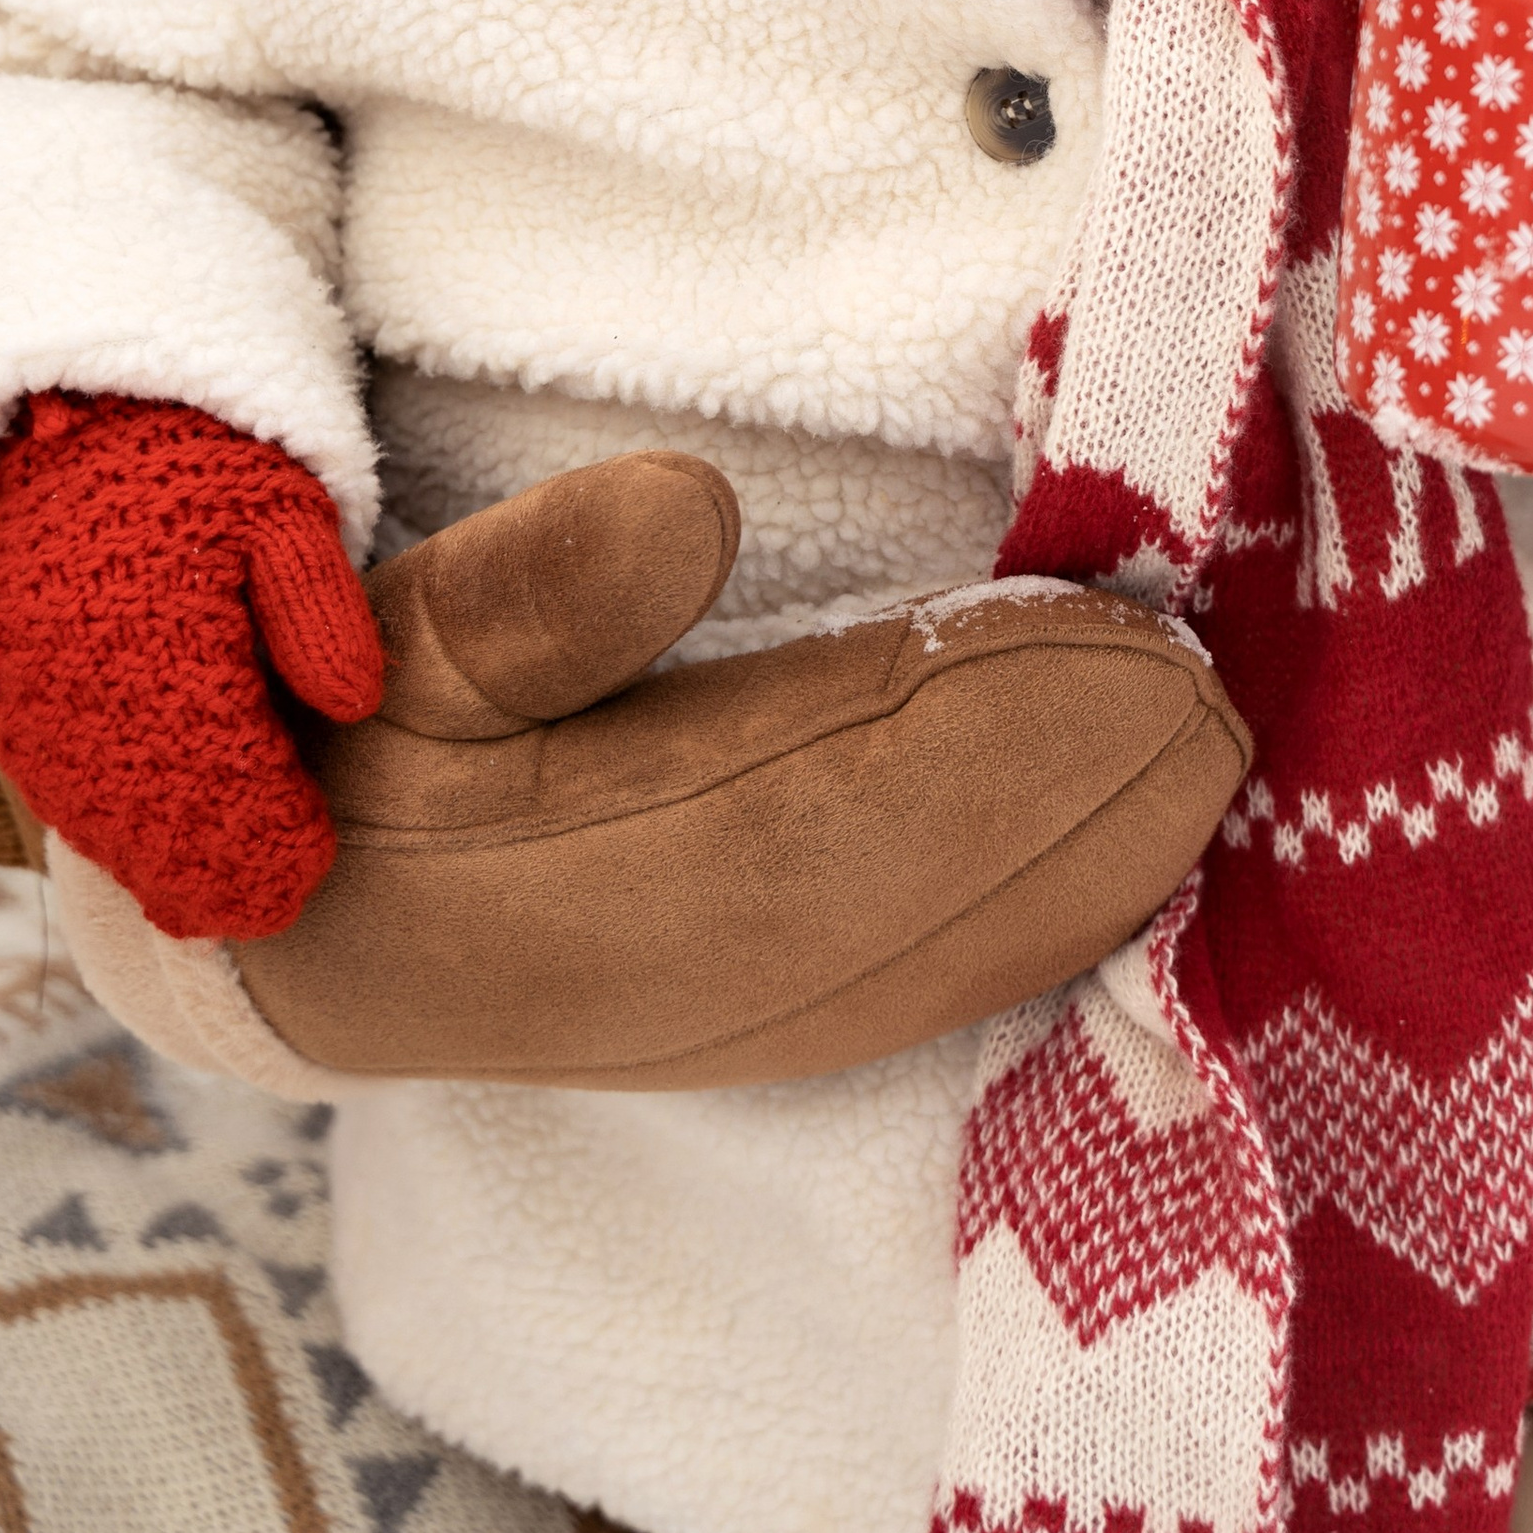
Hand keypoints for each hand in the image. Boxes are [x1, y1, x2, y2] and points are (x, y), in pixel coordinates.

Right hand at [0, 391, 383, 940]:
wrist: (94, 419)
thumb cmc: (213, 471)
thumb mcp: (285, 510)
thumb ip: (318, 606)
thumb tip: (356, 703)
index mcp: (156, 616)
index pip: (215, 750)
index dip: (262, 823)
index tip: (311, 872)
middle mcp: (79, 657)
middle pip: (147, 792)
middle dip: (207, 863)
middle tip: (264, 917)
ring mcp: (33, 673)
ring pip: (90, 795)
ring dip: (148, 857)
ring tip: (207, 908)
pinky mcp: (10, 677)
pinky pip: (48, 770)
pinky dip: (97, 822)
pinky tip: (143, 859)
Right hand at [235, 455, 1251, 1086]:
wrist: (317, 931)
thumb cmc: (363, 753)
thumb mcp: (395, 649)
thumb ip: (524, 591)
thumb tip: (686, 506)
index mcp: (601, 873)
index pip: (841, 801)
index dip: (994, 727)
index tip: (1118, 638)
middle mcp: (700, 971)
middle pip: (938, 881)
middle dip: (1091, 783)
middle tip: (1214, 686)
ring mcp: (755, 1017)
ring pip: (968, 940)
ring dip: (1105, 849)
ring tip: (1209, 743)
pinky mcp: (789, 1026)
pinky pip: (954, 978)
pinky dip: (1063, 912)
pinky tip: (1149, 849)